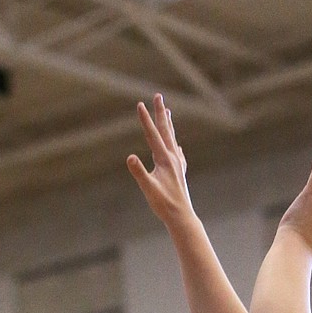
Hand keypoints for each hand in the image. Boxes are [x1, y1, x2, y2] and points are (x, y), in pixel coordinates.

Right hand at [126, 95, 192, 229]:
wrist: (181, 216)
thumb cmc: (164, 204)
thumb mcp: (148, 189)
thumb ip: (139, 172)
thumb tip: (130, 158)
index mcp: (165, 159)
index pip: (152, 135)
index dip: (145, 120)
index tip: (139, 104)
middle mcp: (173, 158)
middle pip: (165, 130)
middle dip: (160, 113)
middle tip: (158, 96)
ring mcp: (177, 164)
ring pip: (172, 139)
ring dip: (168, 124)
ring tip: (167, 111)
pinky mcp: (179, 172)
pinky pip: (177, 153)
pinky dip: (175, 145)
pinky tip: (177, 147)